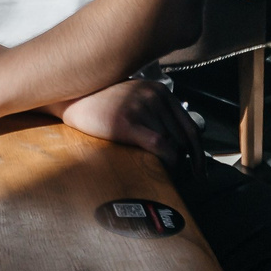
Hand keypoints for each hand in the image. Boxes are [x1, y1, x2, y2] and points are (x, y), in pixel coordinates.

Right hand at [61, 77, 205, 170]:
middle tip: (182, 179)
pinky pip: (160, 145)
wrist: (70, 97)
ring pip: (171, 144)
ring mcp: (141, 108)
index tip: (200, 170)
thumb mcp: (134, 96)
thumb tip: (174, 142)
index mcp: (159, 91)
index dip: (199, 153)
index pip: (190, 127)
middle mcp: (155, 96)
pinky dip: (168, 160)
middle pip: (183, 139)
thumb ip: (154, 111)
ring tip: (164, 174)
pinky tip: (165, 168)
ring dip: (171, 163)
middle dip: (185, 162)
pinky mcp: (127, 122)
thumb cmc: (100, 102)